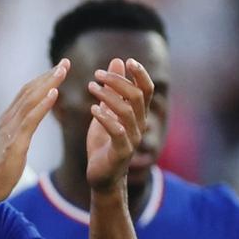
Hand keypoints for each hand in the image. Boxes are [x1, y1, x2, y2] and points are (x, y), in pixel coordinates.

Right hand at [0, 61, 69, 205]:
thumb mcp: (8, 147)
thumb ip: (16, 133)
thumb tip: (24, 126)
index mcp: (6, 121)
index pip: (25, 94)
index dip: (42, 80)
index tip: (58, 69)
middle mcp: (7, 120)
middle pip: (29, 91)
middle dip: (48, 76)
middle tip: (65, 62)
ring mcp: (10, 130)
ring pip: (31, 100)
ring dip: (48, 84)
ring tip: (63, 70)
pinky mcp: (14, 143)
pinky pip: (30, 119)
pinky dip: (42, 104)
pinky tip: (54, 94)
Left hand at [85, 59, 152, 192]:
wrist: (102, 177)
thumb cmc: (104, 143)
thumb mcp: (106, 111)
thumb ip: (113, 89)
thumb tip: (118, 61)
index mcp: (137, 115)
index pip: (147, 90)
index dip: (141, 74)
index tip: (128, 61)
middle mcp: (139, 125)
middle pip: (137, 96)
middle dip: (118, 81)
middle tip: (97, 74)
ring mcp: (132, 139)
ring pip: (127, 111)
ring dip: (108, 96)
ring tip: (91, 87)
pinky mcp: (121, 152)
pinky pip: (117, 131)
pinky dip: (105, 118)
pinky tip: (93, 109)